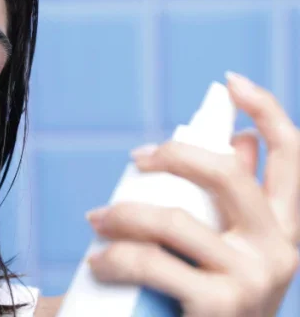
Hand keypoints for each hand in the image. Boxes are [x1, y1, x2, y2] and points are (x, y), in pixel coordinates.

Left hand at [85, 73, 299, 316]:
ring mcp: (253, 280)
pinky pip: (151, 261)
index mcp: (286, 232)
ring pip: (174, 219)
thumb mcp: (232, 252)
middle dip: (175, 155)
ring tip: (98, 221)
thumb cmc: (205, 305)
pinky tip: (99, 262)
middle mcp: (281, 252)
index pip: (292, 158)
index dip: (267, 111)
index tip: (231, 83)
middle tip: (137, 157)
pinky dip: (115, 256)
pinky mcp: (219, 307)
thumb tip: (236, 140)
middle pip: (229, 174)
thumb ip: (233, 203)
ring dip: (124, 213)